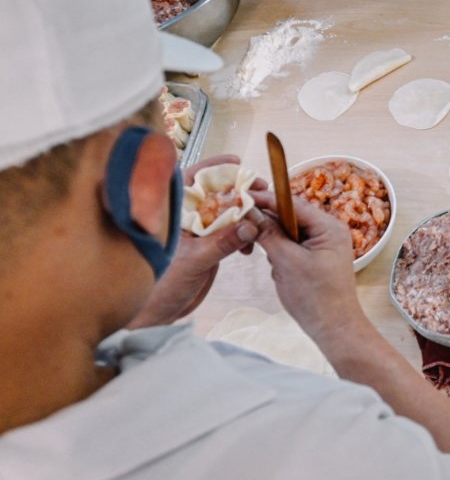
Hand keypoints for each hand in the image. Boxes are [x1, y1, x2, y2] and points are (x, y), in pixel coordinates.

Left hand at [127, 155, 264, 327]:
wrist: (155, 315)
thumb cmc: (160, 286)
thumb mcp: (193, 262)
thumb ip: (221, 243)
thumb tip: (250, 225)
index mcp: (171, 212)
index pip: (191, 178)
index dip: (214, 167)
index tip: (237, 163)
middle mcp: (183, 217)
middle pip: (214, 192)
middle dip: (238, 189)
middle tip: (261, 190)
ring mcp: (196, 230)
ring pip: (224, 211)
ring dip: (244, 212)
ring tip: (263, 216)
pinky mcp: (206, 245)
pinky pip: (229, 231)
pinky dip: (243, 232)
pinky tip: (252, 242)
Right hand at [250, 191, 363, 340]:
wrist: (334, 327)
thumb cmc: (315, 297)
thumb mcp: (287, 262)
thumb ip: (269, 235)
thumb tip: (251, 213)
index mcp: (329, 227)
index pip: (293, 204)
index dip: (268, 200)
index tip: (244, 195)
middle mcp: (329, 231)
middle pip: (291, 216)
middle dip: (271, 226)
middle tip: (248, 230)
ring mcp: (324, 245)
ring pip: (289, 233)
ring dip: (276, 245)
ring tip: (274, 262)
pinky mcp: (317, 258)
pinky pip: (293, 247)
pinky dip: (281, 256)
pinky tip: (281, 272)